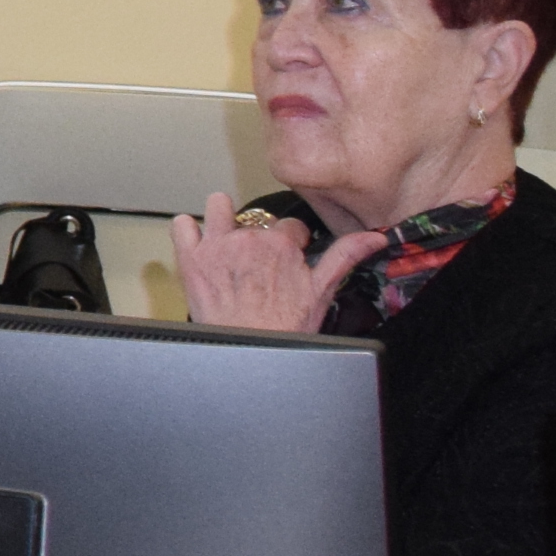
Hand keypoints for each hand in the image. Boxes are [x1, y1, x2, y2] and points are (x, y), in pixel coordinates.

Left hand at [169, 193, 383, 332]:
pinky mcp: (190, 257)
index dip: (289, 242)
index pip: (289, 225)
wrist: (247, 349)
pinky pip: (182, 225)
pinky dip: (188, 229)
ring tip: (228, 241)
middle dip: (258, 237)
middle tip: (258, 264)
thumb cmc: (284, 326)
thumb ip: (345, 256)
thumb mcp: (321, 291)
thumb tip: (373, 237)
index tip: (286, 258)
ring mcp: (217, 245)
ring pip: (218, 206)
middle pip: (256, 221)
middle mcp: (249, 239)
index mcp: (282, 244)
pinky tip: (198, 242)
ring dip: (222, 218)